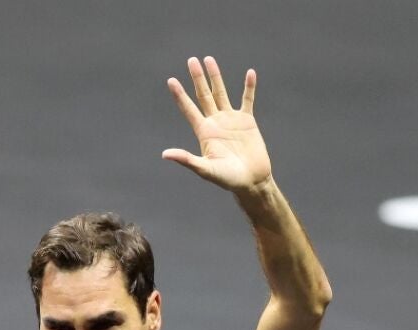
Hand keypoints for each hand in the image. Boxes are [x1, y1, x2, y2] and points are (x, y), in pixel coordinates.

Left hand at [162, 57, 271, 193]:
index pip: (189, 109)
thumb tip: (165, 154)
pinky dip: (249, 87)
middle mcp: (215, 122)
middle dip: (197, 78)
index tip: (171, 80)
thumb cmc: (227, 179)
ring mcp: (231, 120)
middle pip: (203, 95)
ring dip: (216, 77)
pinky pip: (247, 100)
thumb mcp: (205, 169)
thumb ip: (187, 160)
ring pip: (221, 93)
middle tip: (191, 60)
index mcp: (204, 132)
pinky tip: (250, 73)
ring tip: (209, 60)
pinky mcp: (247, 121)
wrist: (251, 181)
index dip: (180, 95)